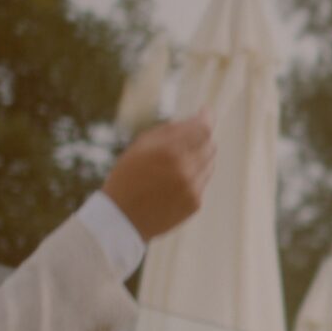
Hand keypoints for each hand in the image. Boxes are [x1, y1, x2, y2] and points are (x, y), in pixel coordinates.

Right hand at [100, 115, 214, 240]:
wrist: (121, 218)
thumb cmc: (127, 176)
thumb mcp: (141, 146)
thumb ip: (171, 130)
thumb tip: (198, 119)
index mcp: (169, 151)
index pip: (202, 128)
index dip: (206, 118)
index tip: (206, 112)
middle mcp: (185, 169)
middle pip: (209, 144)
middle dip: (200, 139)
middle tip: (182, 143)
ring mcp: (192, 188)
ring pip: (209, 163)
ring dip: (197, 158)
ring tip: (173, 166)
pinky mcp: (196, 203)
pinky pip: (202, 182)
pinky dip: (193, 178)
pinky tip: (172, 184)